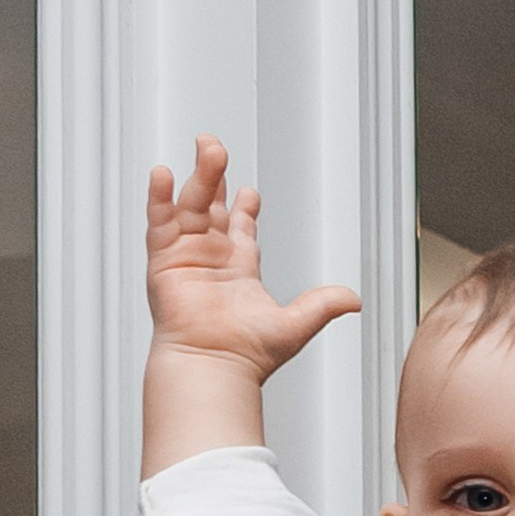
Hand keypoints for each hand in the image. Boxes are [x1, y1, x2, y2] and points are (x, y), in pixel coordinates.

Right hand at [142, 136, 358, 467]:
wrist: (215, 368)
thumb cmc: (247, 355)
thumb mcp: (296, 324)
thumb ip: (322, 304)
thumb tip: (354, 299)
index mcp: (239, 270)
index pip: (240, 227)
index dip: (244, 205)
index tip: (248, 189)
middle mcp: (211, 259)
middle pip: (213, 205)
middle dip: (215, 175)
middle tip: (215, 147)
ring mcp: (186, 258)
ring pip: (192, 205)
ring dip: (198, 177)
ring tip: (208, 149)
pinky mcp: (163, 262)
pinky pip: (159, 222)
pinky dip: (159, 198)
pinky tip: (162, 174)